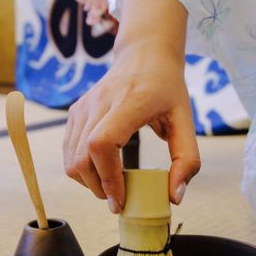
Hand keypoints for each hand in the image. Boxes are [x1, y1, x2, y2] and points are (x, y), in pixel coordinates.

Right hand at [62, 0, 199, 212]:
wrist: (144, 55)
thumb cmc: (167, 90)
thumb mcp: (186, 121)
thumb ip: (187, 159)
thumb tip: (174, 197)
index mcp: (129, 102)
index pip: (102, 143)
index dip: (107, 177)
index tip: (120, 199)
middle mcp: (99, 102)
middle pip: (82, 157)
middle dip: (99, 188)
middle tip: (119, 200)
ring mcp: (82, 107)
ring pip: (71, 159)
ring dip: (89, 182)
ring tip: (112, 188)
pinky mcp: (74, 113)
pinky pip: (69, 151)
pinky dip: (82, 169)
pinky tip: (102, 172)